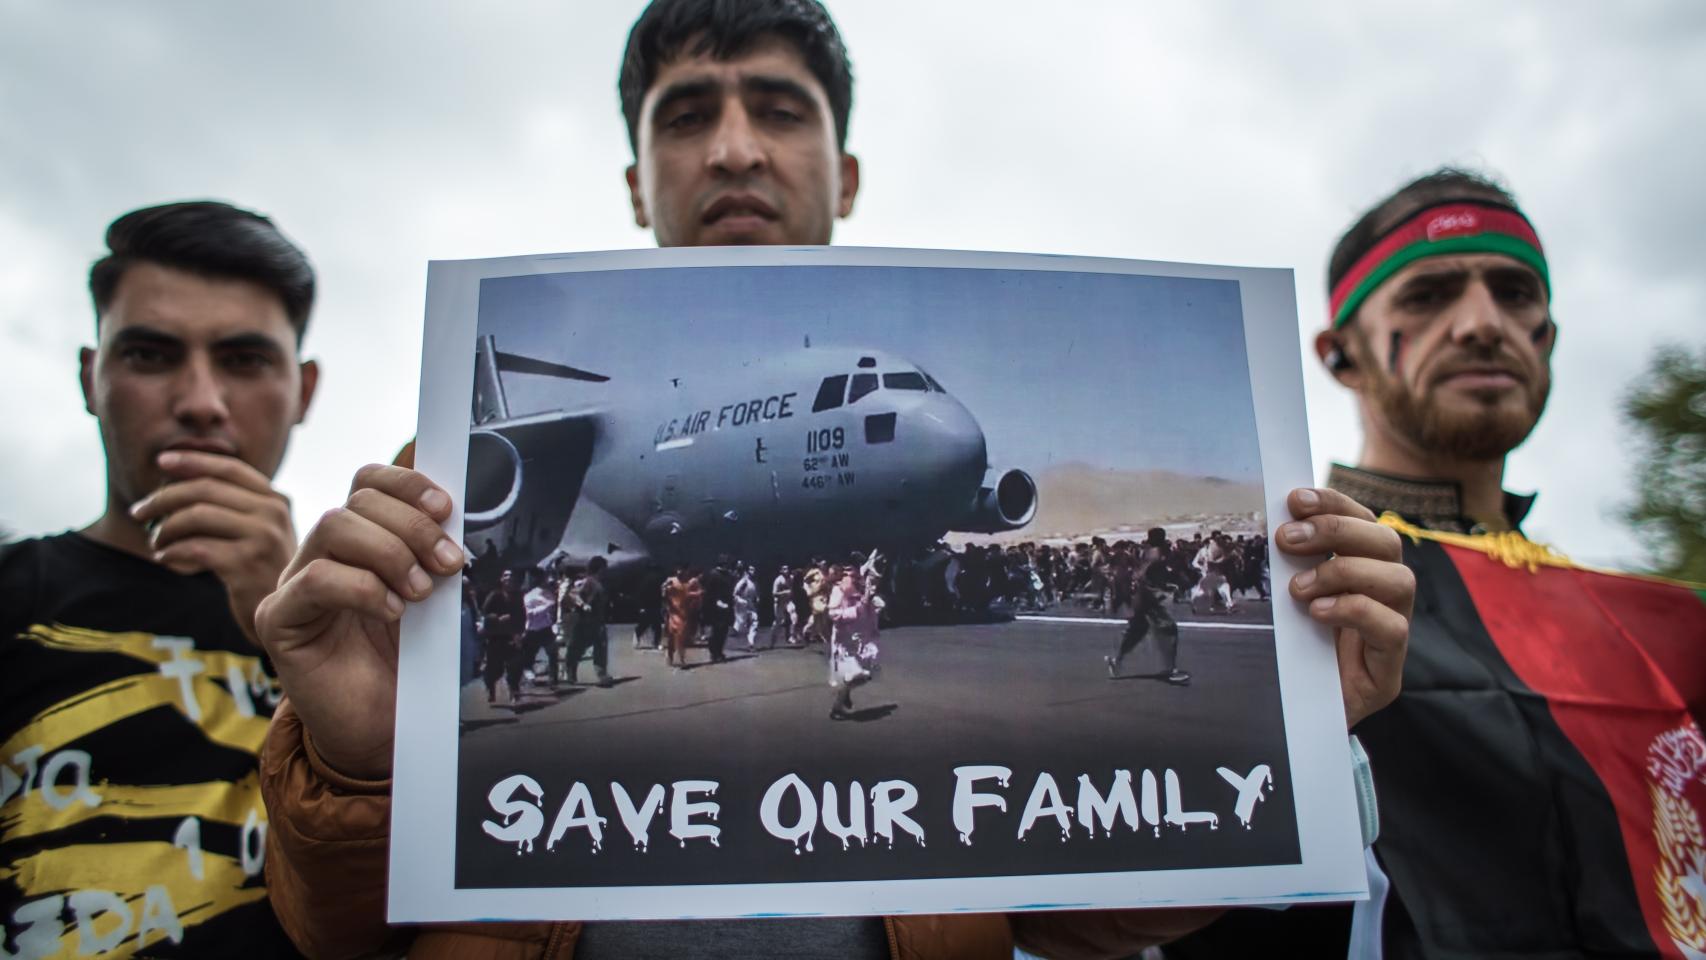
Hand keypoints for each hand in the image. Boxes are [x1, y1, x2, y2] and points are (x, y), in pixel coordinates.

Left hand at [130, 450, 297, 644]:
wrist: (291, 618)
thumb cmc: (266, 575)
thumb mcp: (261, 534)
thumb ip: (235, 509)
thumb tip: (178, 482)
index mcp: (276, 500)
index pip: (229, 468)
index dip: (193, 461)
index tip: (161, 461)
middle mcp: (273, 513)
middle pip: (206, 489)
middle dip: (163, 497)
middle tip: (139, 512)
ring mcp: (263, 538)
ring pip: (196, 515)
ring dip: (164, 528)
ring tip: (155, 542)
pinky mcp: (247, 565)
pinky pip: (194, 548)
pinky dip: (171, 552)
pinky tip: (164, 559)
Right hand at [253, 464, 463, 779]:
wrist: (378, 730)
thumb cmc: (405, 665)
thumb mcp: (430, 601)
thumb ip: (433, 558)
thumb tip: (460, 518)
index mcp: (357, 542)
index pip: (368, 484)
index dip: (406, 484)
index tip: (446, 508)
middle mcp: (320, 555)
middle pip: (356, 502)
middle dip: (412, 526)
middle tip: (449, 563)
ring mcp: (294, 584)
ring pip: (334, 527)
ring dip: (389, 553)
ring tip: (420, 592)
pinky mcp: (279, 620)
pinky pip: (315, 579)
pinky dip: (362, 588)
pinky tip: (391, 612)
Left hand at [1278, 487, 1412, 727]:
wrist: (1293, 723)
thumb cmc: (1287, 656)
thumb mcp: (1283, 603)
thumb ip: (1287, 567)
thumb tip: (1267, 522)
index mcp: (1361, 572)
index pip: (1364, 522)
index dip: (1335, 503)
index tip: (1295, 498)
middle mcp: (1385, 597)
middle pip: (1387, 542)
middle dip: (1336, 531)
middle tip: (1287, 539)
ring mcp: (1393, 632)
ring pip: (1399, 581)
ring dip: (1344, 572)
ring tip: (1298, 588)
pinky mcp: (1389, 671)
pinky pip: (1393, 629)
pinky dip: (1355, 611)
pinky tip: (1318, 613)